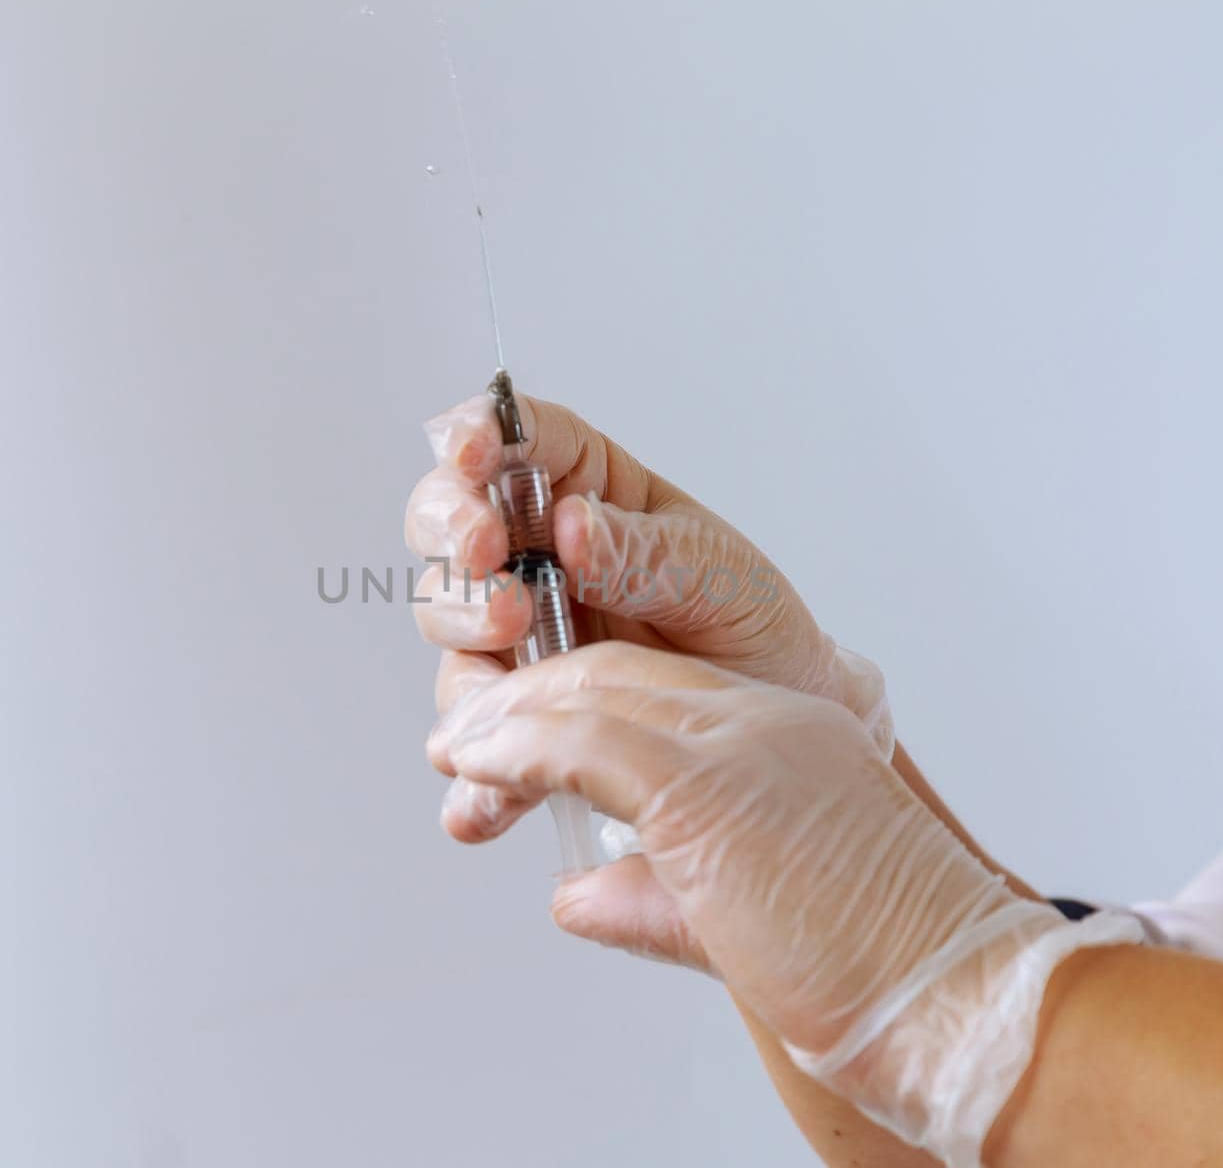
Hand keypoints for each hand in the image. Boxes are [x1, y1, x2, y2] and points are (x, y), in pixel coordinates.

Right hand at [406, 390, 892, 844]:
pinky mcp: (512, 704)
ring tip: (514, 640)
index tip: (471, 456)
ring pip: (446, 611)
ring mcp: (513, 626)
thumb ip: (644, 550)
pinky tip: (482, 788)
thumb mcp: (716, 573)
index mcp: (581, 484)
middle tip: (488, 557)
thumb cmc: (747, 622)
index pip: (510, 436)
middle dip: (453, 531)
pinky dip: (470, 754)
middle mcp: (530, 550)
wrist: (776, 717)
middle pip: (449, 517)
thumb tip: (573, 525)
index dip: (473, 434)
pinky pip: (472, 724)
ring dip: (463, 624)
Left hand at [428, 641, 1143, 1164]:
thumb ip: (653, 895)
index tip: (514, 731)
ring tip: (456, 748)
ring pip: (588, 691)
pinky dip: (517, 746)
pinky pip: (585, 739)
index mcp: (778, 732)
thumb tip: (572, 897)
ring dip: (505, 718)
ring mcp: (736, 738)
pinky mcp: (708, 782)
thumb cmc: (871, 965)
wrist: (950, 990)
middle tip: (466, 733)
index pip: (650, 686)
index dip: (568, 702)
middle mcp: (758, 717)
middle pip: (610, 672)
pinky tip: (477, 762)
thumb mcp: (742, 919)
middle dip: (523, 699)